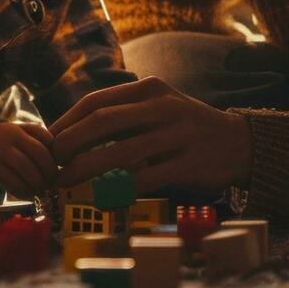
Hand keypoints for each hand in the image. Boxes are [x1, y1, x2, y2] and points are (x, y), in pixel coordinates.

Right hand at [0, 122, 57, 197]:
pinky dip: (24, 191)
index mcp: (17, 127)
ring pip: (28, 168)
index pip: (44, 134)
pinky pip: (14, 180)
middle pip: (39, 152)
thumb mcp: (7, 137)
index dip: (54, 150)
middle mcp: (11, 135)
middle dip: (50, 171)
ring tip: (40, 192)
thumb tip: (52, 163)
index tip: (57, 165)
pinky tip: (26, 195)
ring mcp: (0, 149)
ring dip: (38, 184)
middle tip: (52, 183)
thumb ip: (27, 144)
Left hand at [50, 77, 250, 192]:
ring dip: (87, 169)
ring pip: (121, 152)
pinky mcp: (188, 165)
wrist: (240, 143)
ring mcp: (177, 136)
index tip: (48, 141)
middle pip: (103, 122)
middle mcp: (163, 107)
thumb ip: (124, 115)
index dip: (67, 121)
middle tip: (52, 162)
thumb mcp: (159, 107)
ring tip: (66, 181)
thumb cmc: (187, 127)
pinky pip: (146, 179)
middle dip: (70, 143)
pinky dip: (119, 189)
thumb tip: (72, 134)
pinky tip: (101, 198)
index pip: (97, 102)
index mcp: (150, 90)